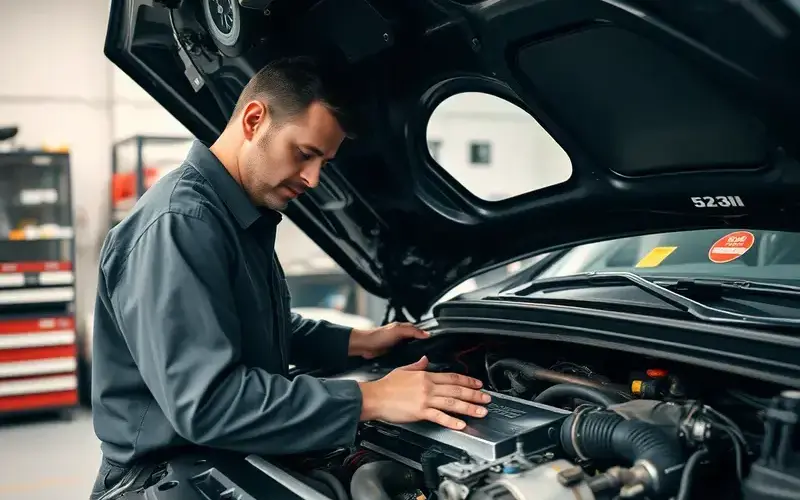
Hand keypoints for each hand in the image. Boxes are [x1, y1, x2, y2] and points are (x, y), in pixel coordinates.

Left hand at [349, 322, 429, 358]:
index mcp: (405, 328)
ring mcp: (400, 346)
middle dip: (425, 347)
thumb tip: (427, 334)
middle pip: (419, 342)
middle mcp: (404, 336)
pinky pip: (406, 356)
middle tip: (433, 354)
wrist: (364, 346)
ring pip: (413, 350)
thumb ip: (412, 331)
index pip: (421, 332)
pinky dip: (411, 359)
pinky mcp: (396, 354)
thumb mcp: (397, 330)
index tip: (437, 343)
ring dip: (418, 354)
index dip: (428, 336)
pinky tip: (414, 364)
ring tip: (426, 361)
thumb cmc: (378, 336)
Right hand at [358, 356, 490, 429]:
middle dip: (474, 394)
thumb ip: (417, 365)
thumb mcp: (403, 370)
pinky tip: (461, 424)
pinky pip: (439, 416)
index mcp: (425, 375)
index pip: (452, 377)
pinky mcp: (420, 411)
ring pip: (452, 402)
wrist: (374, 396)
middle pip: (456, 389)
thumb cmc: (386, 385)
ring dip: (469, 407)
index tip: (478, 384)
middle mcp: (428, 386)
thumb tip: (426, 360)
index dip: (467, 380)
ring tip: (481, 412)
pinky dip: (451, 420)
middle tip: (487, 399)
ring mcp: (425, 399)